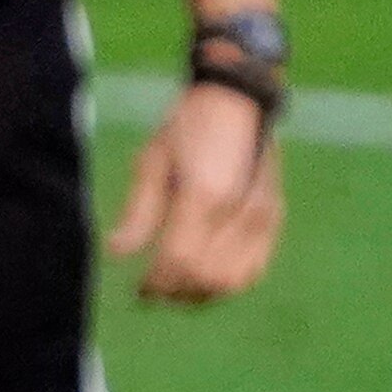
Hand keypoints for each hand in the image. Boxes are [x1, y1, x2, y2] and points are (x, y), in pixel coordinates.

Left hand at [106, 82, 282, 304]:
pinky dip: (227, 283)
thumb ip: (139, 212)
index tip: (139, 288)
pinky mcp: (275, 218)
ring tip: (177, 287)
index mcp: (206, 194)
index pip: (179, 261)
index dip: (156, 283)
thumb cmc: (188, 126)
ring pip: (232, 281)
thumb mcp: (152, 161)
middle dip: (175, 292)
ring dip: (201, 293)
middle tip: (154, 290)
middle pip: (206, 277)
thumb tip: (117, 253)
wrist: (240, 98)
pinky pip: (254, 269)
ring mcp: (264, 216)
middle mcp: (241, 210)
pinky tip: (205, 278)